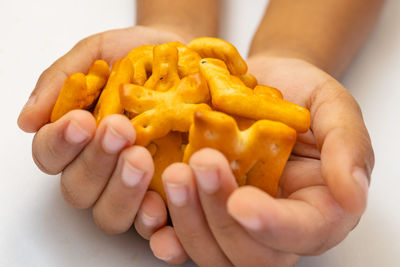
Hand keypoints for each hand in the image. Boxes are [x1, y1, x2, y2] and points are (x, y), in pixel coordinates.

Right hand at [17, 26, 186, 235]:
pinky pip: (151, 225)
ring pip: (109, 214)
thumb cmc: (140, 56)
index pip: (50, 155)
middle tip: (119, 131)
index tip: (82, 121)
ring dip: (121, 192)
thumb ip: (61, 80)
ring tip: (140, 159)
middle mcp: (100, 169)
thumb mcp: (98, 53)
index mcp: (78, 139)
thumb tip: (28, 119)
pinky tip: (160, 206)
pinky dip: (152, 222)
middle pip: (78, 190)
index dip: (60, 144)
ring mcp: (132, 187)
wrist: (189, 60)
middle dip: (95, 163)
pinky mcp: (166, 197)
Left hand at [148, 55, 373, 265]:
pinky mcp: (203, 210)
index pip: (303, 233)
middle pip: (252, 254)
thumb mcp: (333, 108)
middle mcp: (274, 225)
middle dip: (221, 219)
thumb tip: (353, 196)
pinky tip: (153, 215)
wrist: (259, 83)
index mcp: (315, 208)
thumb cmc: (300, 94)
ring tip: (173, 175)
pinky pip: (184, 238)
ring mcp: (234, 222)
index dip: (274, 226)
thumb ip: (348, 148)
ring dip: (189, 223)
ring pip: (214, 252)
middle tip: (199, 167)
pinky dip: (167, 234)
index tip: (243, 202)